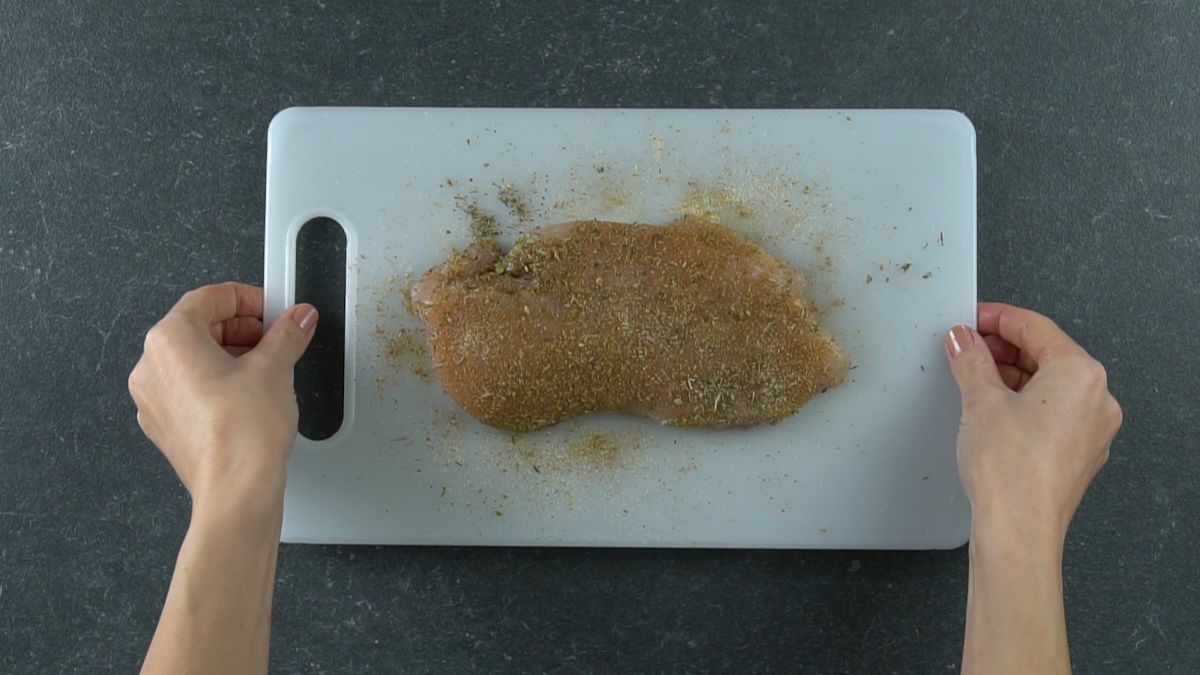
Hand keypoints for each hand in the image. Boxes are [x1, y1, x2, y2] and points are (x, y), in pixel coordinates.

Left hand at [128, 282, 316, 517]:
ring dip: (232, 355)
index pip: (206, 298)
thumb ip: (287, 334)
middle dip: (242, 328)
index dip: (245, 298)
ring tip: (270, 365)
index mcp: (169, 341)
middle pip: (198, 329)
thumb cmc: (242, 434)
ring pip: (195, 361)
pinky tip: (252, 394)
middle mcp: (152, 368)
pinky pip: (192, 390)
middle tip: (276, 334)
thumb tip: (297, 319)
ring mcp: (155, 401)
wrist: (236, 491)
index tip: (272, 306)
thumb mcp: (275, 368)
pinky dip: (220, 383)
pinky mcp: (167, 427)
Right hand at [945, 302, 1121, 541]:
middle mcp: (1096, 399)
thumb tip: (963, 340)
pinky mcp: (1078, 453)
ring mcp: (1091, 429)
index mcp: (1081, 374)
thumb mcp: (980, 401)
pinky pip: (1051, 413)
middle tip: (965, 348)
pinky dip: (1022, 403)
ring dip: (1010, 377)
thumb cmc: (1010, 472)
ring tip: (972, 380)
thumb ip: (970, 360)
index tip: (971, 319)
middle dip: (1002, 349)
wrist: (1018, 530)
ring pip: (1048, 385)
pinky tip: (991, 410)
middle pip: (1046, 355)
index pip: (1036, 328)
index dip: (997, 318)